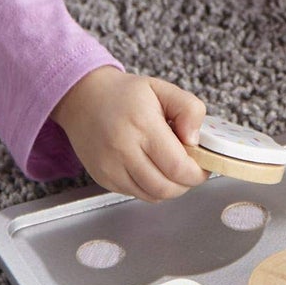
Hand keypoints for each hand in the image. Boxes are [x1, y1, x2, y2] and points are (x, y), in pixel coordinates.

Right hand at [50, 67, 210, 202]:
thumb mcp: (162, 89)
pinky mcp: (104, 179)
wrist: (82, 99)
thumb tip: (195, 140)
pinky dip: (151, 188)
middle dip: (187, 182)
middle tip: (190, 167)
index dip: (198, 172)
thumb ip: (189, 108)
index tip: (203, 164)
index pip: (178, 167)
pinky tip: (151, 168)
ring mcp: (111, 168)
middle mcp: (123, 150)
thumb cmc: (124, 94)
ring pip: (153, 196)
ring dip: (170, 187)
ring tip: (170, 167)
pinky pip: (137, 194)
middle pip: (167, 187)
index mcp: (142, 125)